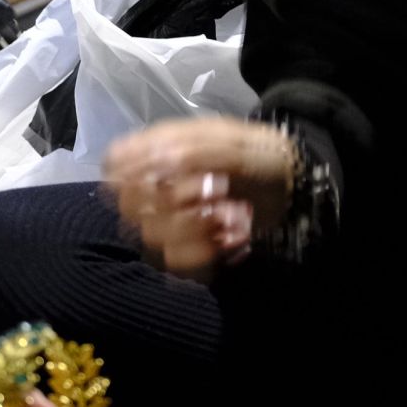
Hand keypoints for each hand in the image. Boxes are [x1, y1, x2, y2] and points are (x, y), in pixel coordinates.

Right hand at [104, 117, 295, 279]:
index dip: (134, 172)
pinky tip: (235, 237)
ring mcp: (166, 221)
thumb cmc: (257, 154)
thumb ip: (194, 153)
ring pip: (152, 237)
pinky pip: (176, 262)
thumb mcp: (231, 143)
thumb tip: (161, 164)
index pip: (114, 165)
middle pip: (130, 207)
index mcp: (154, 150)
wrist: (291, 184)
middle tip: (218, 190)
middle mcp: (152, 186)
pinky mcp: (184, 250)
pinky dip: (208, 252)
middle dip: (176, 201)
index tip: (170, 171)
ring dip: (197, 227)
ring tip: (235, 214)